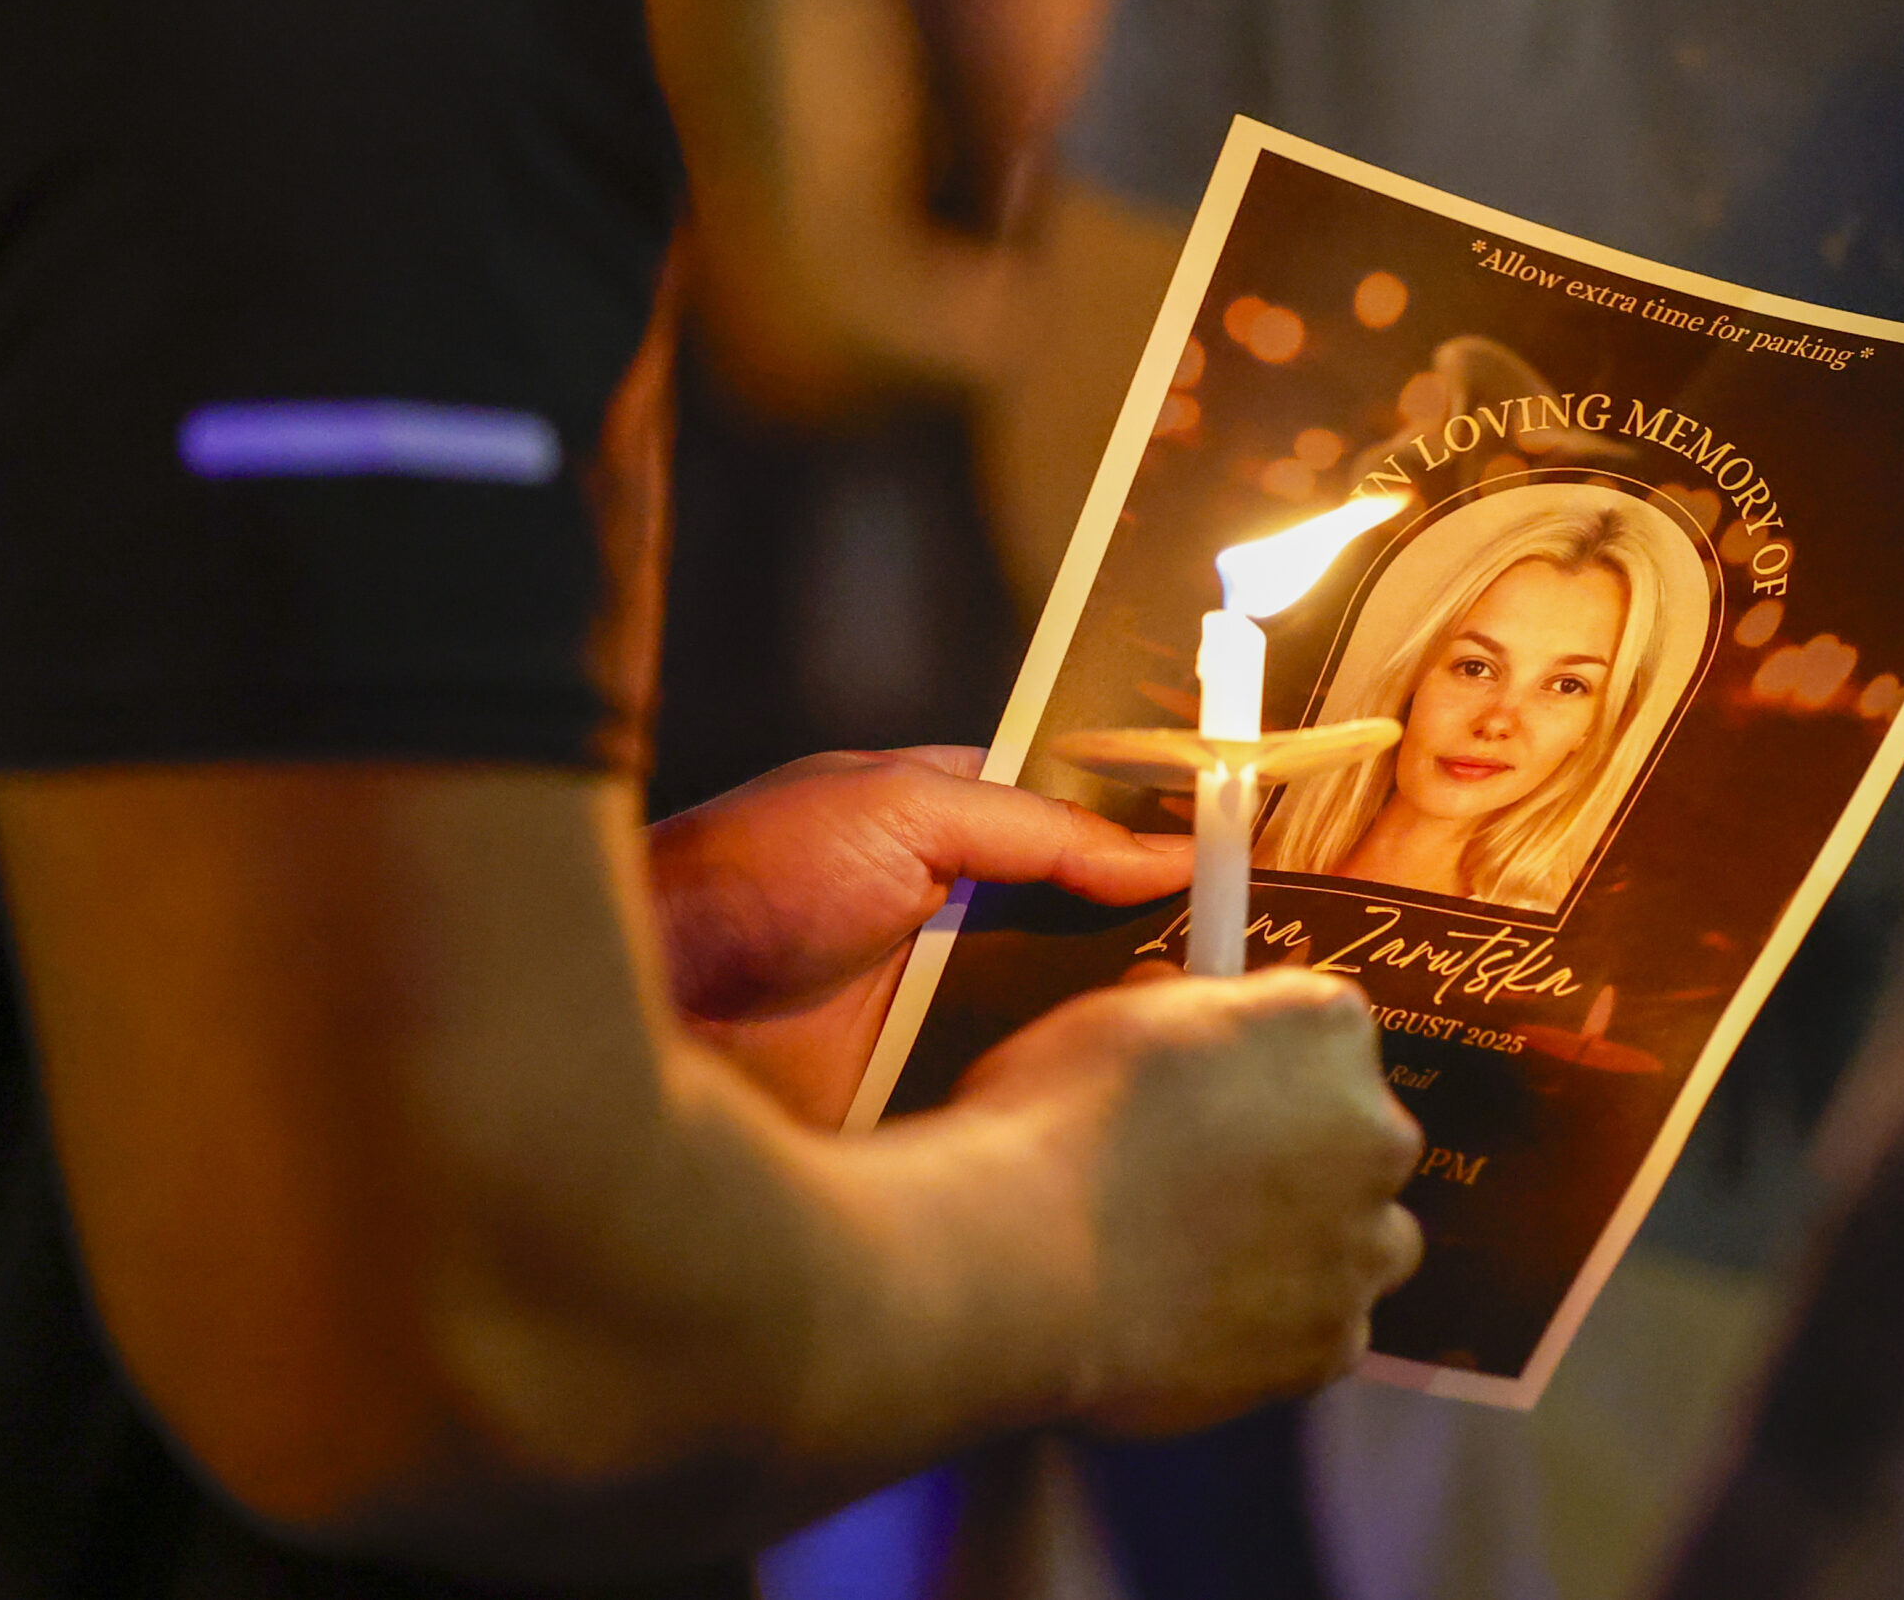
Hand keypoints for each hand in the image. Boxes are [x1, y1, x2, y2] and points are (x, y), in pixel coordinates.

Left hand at [647, 747, 1192, 1126]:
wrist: (641, 1009)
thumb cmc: (746, 876)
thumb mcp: (899, 809)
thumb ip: (1037, 826)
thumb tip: (1162, 851)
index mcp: (953, 823)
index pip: (1085, 822)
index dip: (1159, 835)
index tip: (1244, 853)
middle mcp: (960, 916)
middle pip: (1094, 924)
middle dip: (1165, 938)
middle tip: (1263, 953)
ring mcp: (949, 1009)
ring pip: (1072, 1012)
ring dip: (1127, 1020)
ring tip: (1226, 1026)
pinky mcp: (934, 1095)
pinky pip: (1027, 1088)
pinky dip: (1073, 1090)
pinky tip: (1141, 1092)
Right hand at [957, 967, 1425, 1434]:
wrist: (1020, 1263)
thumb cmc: (1052, 1125)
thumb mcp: (1113, 1016)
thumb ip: (1187, 1013)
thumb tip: (1189, 1024)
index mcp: (1325, 1027)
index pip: (1327, 1033)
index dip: (1265, 1064)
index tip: (1217, 1090)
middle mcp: (1374, 1131)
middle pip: (1361, 1139)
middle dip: (1301, 1158)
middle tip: (1206, 1184)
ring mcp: (1362, 1246)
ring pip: (1361, 1243)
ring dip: (1309, 1247)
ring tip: (1206, 1263)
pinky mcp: (1333, 1344)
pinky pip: (1324, 1333)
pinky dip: (1277, 1331)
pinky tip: (1199, 1323)